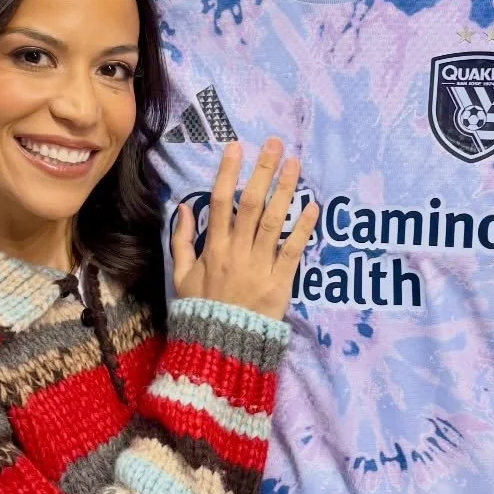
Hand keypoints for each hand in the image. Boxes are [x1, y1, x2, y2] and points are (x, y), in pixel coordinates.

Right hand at [170, 138, 318, 320]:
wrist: (221, 349)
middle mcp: (237, 252)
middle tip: (275, 144)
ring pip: (274, 221)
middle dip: (263, 171)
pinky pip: (293, 251)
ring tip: (296, 163)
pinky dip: (303, 228)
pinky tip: (312, 205)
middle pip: (252, 203)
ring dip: (286, 189)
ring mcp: (260, 266)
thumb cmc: (201, 311)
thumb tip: (184, 207)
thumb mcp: (180, 277)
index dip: (228, 172)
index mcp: (213, 249)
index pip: (220, 202)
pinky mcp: (281, 283)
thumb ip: (180, 241)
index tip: (236, 146)